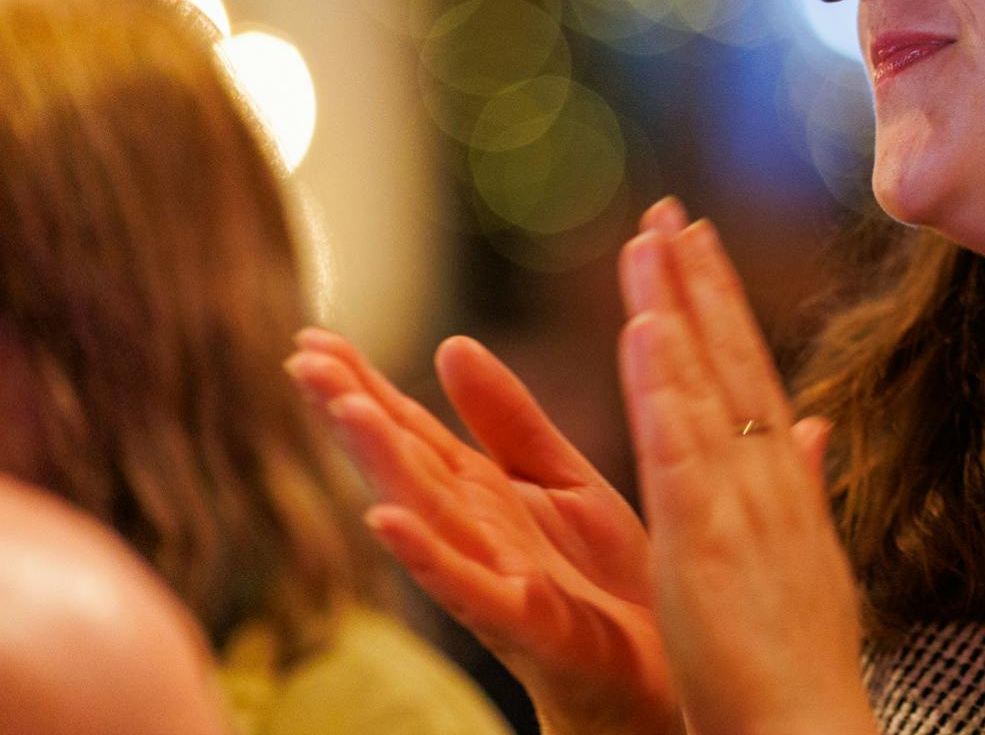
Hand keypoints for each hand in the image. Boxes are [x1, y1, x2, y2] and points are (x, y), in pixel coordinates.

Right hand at [286, 328, 675, 732]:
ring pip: (425, 516)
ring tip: (343, 411)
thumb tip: (449, 344)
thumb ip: (507, 419)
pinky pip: (465, 586)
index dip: (362, 384)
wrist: (664, 667)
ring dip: (380, 465)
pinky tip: (384, 519)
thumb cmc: (605, 581)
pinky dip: (423, 554)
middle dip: (353, 414)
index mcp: (481, 494)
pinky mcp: (525, 622)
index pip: (411, 429)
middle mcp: (472, 533)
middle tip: (302, 361)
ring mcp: (491, 578)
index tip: (309, 336)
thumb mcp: (561, 478)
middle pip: (404, 464)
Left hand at [619, 199, 875, 734]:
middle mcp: (768, 484)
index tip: (699, 248)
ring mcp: (740, 509)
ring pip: (705, 391)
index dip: (724, 309)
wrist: (813, 733)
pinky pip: (682, 454)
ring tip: (651, 243)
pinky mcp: (706, 545)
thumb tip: (812, 430)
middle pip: (731, 365)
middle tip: (670, 212)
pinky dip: (666, 391)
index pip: (751, 378)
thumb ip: (803, 489)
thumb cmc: (802, 665)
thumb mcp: (809, 562)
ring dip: (678, 312)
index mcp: (783, 489)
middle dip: (699, 285)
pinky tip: (646, 335)